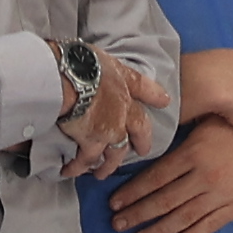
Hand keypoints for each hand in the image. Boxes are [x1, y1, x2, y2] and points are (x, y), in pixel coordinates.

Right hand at [59, 52, 161, 181]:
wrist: (67, 78)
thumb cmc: (81, 63)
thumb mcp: (106, 59)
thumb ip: (113, 69)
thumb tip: (105, 64)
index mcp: (125, 87)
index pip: (144, 91)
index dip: (155, 97)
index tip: (164, 102)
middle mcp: (122, 112)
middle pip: (136, 132)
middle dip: (139, 143)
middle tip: (141, 152)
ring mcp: (109, 130)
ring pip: (113, 154)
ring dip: (107, 165)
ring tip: (101, 173)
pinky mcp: (90, 142)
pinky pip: (85, 160)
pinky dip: (76, 167)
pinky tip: (69, 171)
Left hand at [108, 120, 232, 232]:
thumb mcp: (206, 121)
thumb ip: (181, 135)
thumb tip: (150, 139)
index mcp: (192, 153)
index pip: (154, 178)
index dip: (132, 192)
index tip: (114, 202)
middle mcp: (203, 177)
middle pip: (163, 200)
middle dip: (137, 214)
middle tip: (117, 224)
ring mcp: (220, 195)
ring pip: (182, 217)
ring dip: (158, 230)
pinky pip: (210, 225)